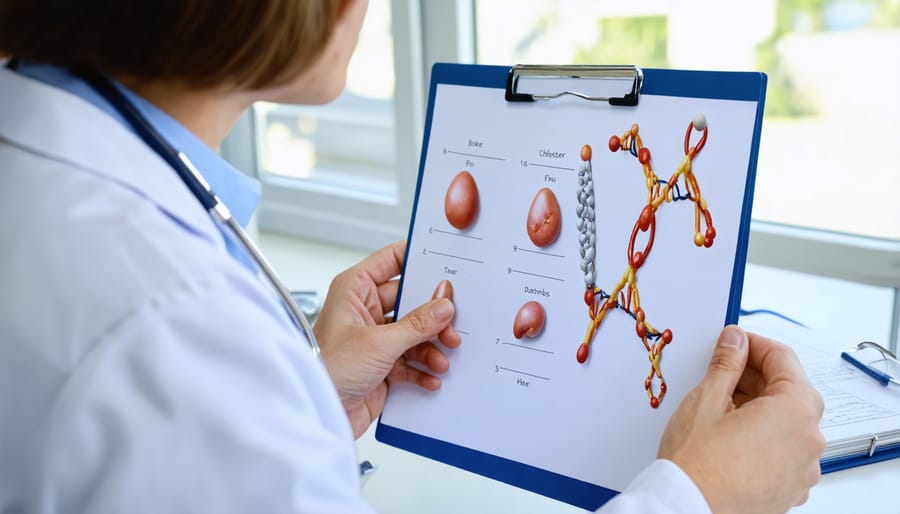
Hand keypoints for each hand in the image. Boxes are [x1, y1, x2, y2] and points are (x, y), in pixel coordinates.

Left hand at [313, 241, 460, 437]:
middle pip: (411, 300)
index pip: (392, 260)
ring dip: (431, 346)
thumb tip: (443, 305)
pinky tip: (431, 377)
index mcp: (356, 290)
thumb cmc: (326, 370)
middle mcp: (365, 311)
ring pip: (415, 333)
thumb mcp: (378, 343)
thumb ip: (416, 324)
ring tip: (442, 358)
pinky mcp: (382, 365)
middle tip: (452, 323)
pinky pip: (411, 360)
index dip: (418, 259)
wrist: (316, 414)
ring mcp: (375, 338)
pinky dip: (423, 368)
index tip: (446, 263)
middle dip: (434, 314)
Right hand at [657, 326, 824, 513]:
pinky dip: (762, 436)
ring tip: (720, 407)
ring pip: (785, 422)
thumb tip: (736, 341)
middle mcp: (810, 440)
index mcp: (796, 410)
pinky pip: (783, 450)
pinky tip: (730, 435)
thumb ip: (727, 363)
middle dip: (755, 376)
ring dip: (758, 407)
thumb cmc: (698, 462)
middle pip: (789, 391)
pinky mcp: (790, 489)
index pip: (783, 359)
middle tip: (720, 372)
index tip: (732, 341)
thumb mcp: (707, 399)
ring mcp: (803, 469)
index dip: (754, 344)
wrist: (689, 508)